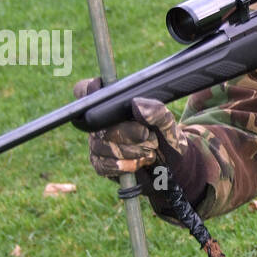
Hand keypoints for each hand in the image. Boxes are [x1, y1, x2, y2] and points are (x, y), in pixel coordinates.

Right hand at [73, 78, 187, 178]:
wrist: (171, 167)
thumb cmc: (165, 139)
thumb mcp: (167, 124)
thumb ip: (156, 112)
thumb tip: (136, 103)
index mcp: (114, 105)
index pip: (84, 89)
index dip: (89, 90)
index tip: (108, 98)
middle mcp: (101, 122)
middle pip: (100, 124)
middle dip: (130, 133)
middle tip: (150, 137)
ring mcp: (97, 143)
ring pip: (101, 145)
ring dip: (131, 151)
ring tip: (149, 151)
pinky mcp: (100, 163)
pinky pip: (103, 164)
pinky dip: (125, 165)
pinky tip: (139, 163)